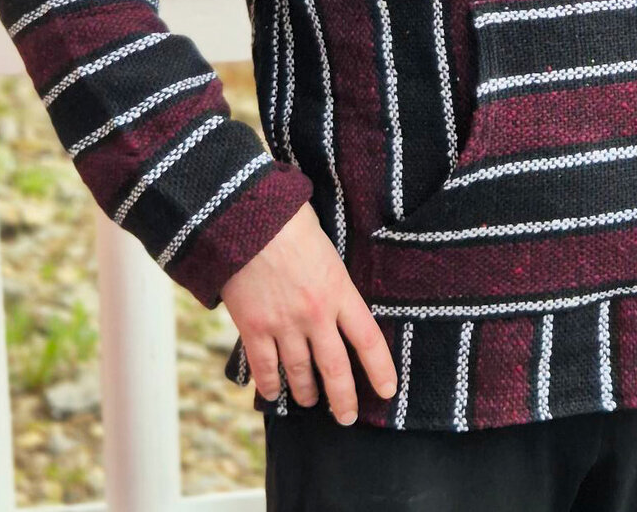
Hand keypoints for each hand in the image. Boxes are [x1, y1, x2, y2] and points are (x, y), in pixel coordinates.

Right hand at [220, 201, 397, 424]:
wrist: (249, 220)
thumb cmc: (291, 224)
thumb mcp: (327, 250)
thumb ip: (335, 280)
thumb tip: (338, 297)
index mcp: (340, 291)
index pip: (369, 339)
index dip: (381, 369)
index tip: (388, 390)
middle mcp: (315, 315)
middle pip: (335, 368)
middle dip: (343, 398)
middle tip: (346, 417)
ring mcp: (283, 324)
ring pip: (299, 373)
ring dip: (305, 393)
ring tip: (309, 402)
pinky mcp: (253, 328)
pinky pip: (264, 368)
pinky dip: (269, 384)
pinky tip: (273, 392)